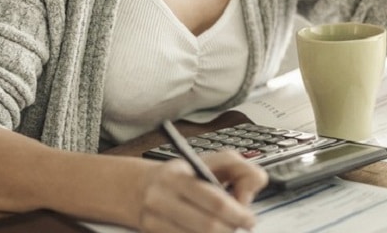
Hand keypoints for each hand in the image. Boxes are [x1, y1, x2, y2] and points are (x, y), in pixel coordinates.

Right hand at [137, 151, 267, 232]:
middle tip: (239, 225)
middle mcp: (162, 198)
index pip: (215, 201)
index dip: (238, 214)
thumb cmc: (184, 175)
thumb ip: (241, 169)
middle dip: (230, 228)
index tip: (249, 219)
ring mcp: (153, 220)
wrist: (137, 188)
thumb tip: (248, 196)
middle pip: (208, 226)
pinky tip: (207, 232)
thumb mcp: (212, 161)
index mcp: (178, 176)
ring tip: (224, 226)